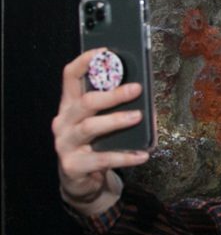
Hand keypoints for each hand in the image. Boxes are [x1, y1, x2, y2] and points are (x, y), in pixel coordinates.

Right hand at [52, 49, 149, 213]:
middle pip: (85, 101)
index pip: (70, 77)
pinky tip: (142, 154)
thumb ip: (113, 106)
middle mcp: (63, 122)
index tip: (104, 52)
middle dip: (111, 94)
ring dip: (117, 120)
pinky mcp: (73, 165)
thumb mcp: (101, 122)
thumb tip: (144, 95)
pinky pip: (102, 159)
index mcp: (69, 105)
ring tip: (139, 117)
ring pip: (90, 127)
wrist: (81, 181)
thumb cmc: (95, 144)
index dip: (85, 62)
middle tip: (136, 89)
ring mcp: (66, 144)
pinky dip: (125, 156)